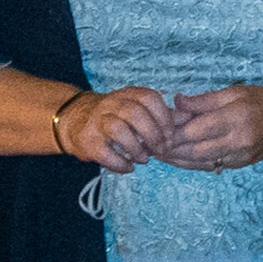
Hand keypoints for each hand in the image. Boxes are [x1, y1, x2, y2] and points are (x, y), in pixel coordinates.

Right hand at [55, 85, 173, 170]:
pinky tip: (128, 167)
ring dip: (137, 148)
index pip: (149, 97)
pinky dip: (121, 164)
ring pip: (118, 129)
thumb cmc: (115, 117)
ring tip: (144, 159)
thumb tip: (188, 119)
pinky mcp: (86, 141)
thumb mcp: (137, 109)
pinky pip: (105, 153)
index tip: (170, 136)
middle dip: (153, 135)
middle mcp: (110, 104)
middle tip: (160, 150)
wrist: (74, 121)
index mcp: (126, 94)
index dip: (164, 118)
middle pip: (135, 113)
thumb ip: (162, 115)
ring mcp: (96, 122)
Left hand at [152, 84, 262, 171]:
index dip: (175, 130)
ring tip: (157, 153)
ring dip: (177, 159)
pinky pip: (209, 166)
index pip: (199, 128)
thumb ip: (203, 100)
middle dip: (172, 148)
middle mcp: (238, 140)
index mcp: (236, 118)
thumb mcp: (233, 92)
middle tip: (151, 143)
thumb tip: (176, 101)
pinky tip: (175, 158)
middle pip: (196, 149)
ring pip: (200, 162)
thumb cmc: (260, 101)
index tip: (158, 127)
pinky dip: (190, 163)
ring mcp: (239, 156)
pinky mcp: (238, 165)